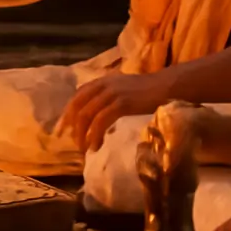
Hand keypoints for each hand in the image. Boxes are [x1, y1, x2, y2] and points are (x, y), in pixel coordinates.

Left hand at [57, 72, 172, 151]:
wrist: (168, 86)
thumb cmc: (149, 91)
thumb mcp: (122, 89)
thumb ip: (108, 97)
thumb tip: (95, 116)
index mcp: (101, 81)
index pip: (77, 97)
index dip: (67, 114)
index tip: (62, 129)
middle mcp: (102, 85)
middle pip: (78, 107)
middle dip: (72, 127)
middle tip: (73, 143)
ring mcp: (111, 94)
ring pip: (87, 116)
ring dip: (83, 135)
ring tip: (85, 149)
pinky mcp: (121, 104)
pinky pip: (101, 122)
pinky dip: (95, 135)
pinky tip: (96, 146)